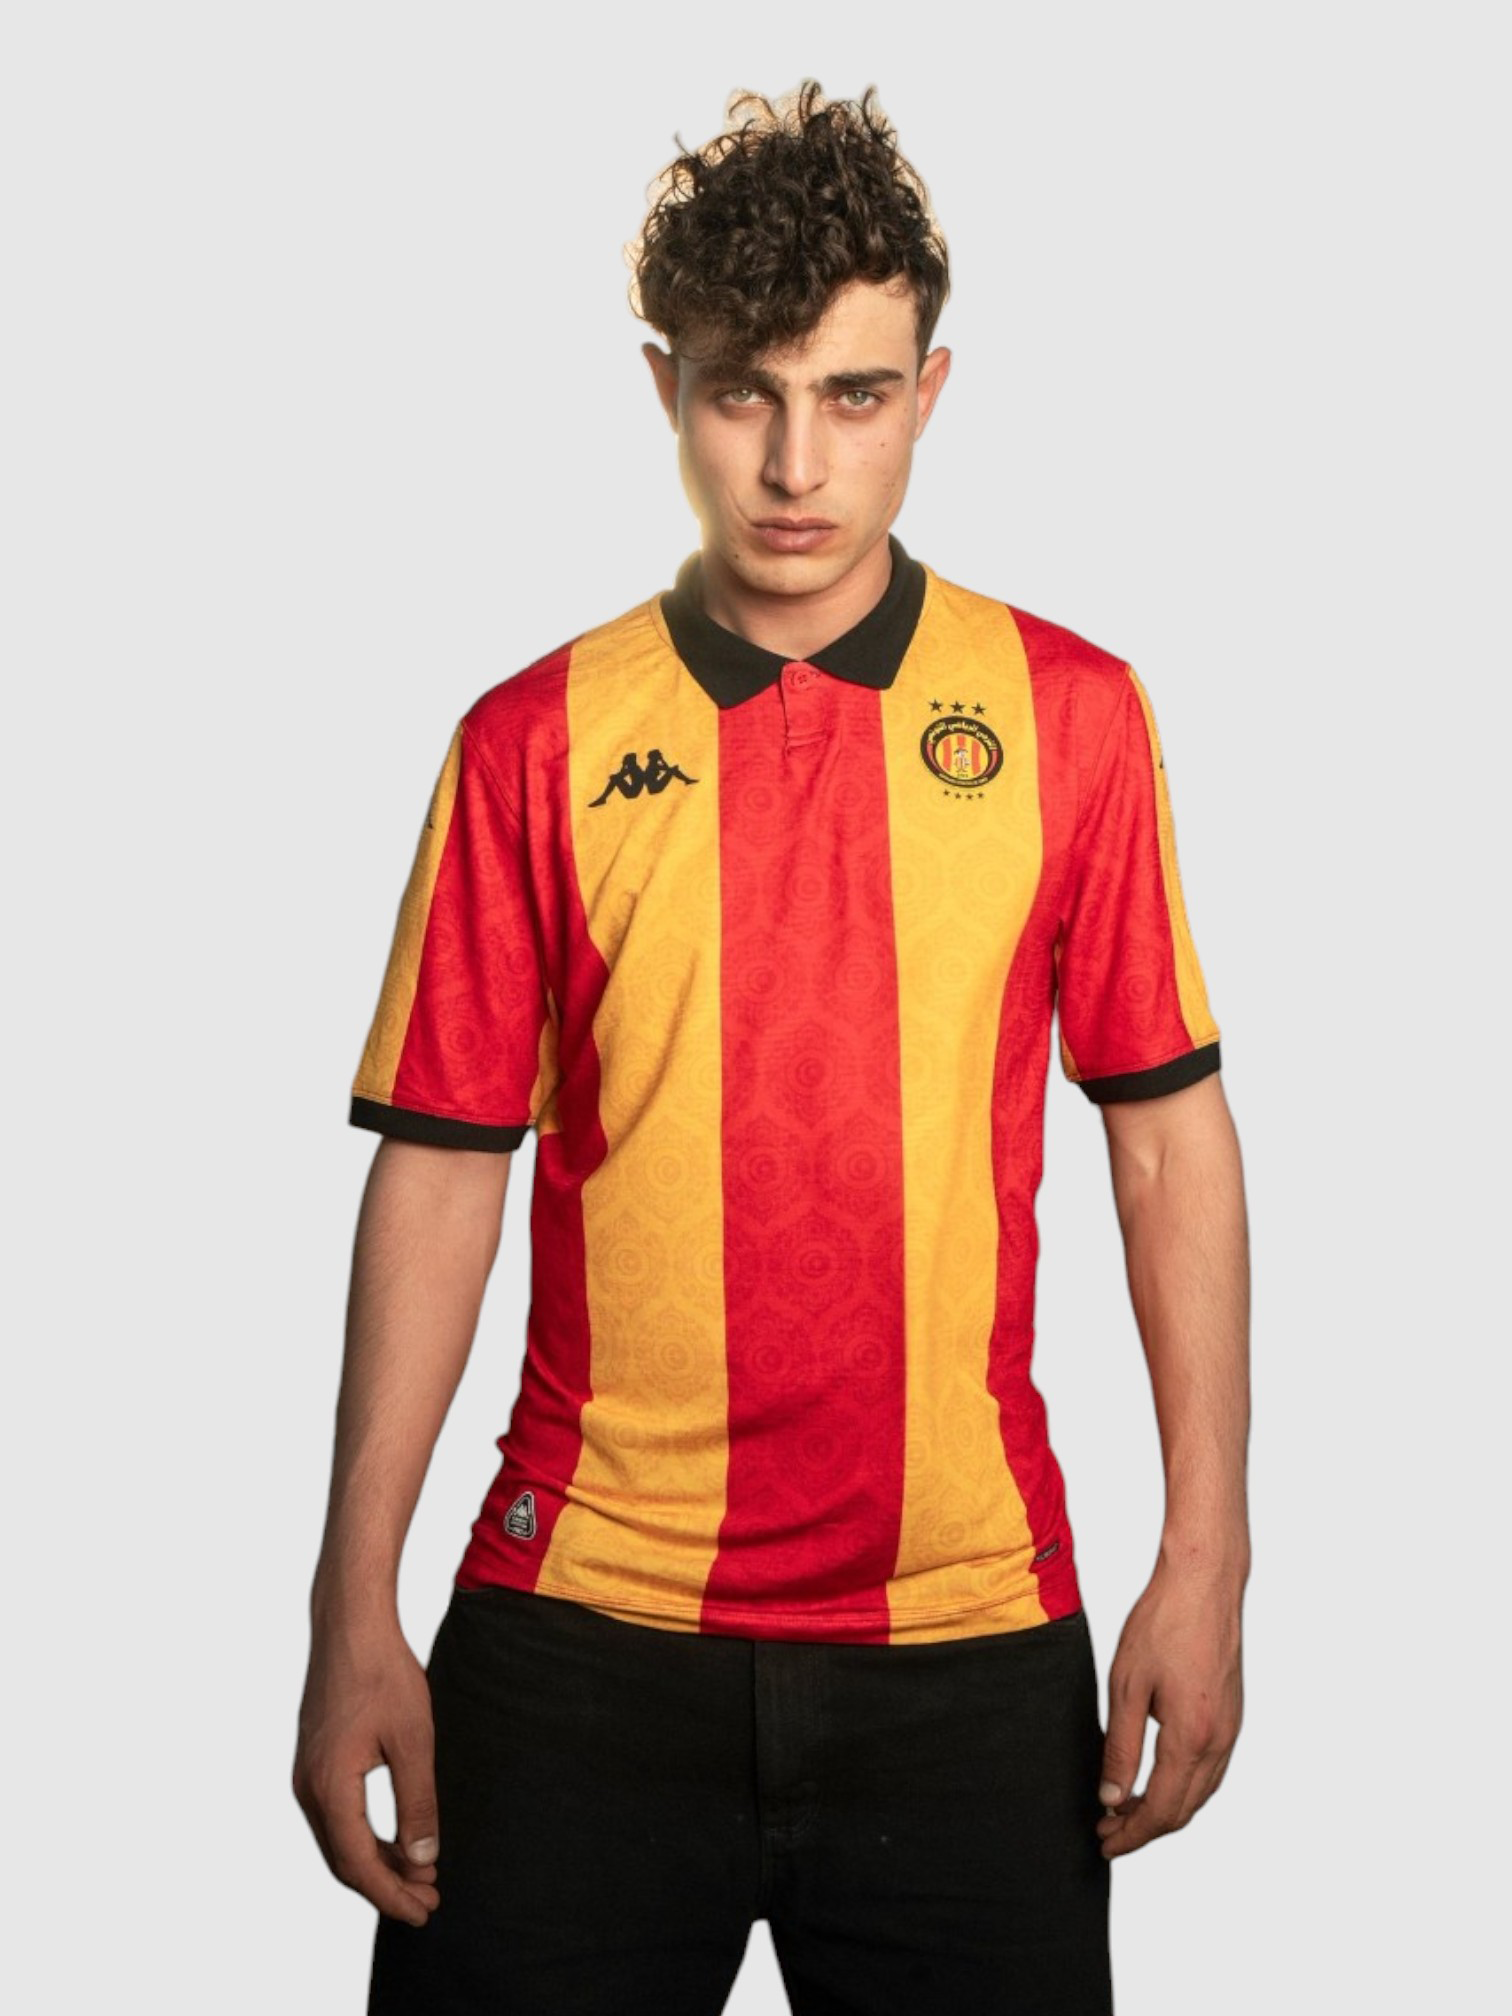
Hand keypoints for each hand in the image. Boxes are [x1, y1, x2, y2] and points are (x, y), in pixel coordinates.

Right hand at [293, 1613, 441, 1925]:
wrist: (350, 1625)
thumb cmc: (384, 1674)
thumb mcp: (413, 1740)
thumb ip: (418, 1802)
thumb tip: (422, 1859)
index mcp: (329, 1788)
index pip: (357, 1864)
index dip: (391, 1895)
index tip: (424, 1911)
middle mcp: (308, 1787)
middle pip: (343, 1859)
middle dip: (385, 1886)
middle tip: (428, 1901)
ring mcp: (307, 1774)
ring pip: (339, 1839)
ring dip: (376, 1863)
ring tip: (418, 1876)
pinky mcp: (315, 1760)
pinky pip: (336, 1816)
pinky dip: (365, 1837)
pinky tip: (395, 1841)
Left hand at [1095, 1558, 1243, 1858]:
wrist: (1205, 1583)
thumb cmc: (1163, 1624)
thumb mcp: (1127, 1686)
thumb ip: (1121, 1748)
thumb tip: (1112, 1798)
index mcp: (1191, 1737)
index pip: (1162, 1809)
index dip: (1132, 1834)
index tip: (1104, 1843)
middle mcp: (1219, 1740)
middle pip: (1184, 1809)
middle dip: (1145, 1828)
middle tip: (1107, 1832)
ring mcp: (1231, 1728)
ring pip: (1200, 1792)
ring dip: (1165, 1809)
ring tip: (1125, 1810)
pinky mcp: (1231, 1714)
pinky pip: (1210, 1769)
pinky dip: (1183, 1787)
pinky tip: (1157, 1779)